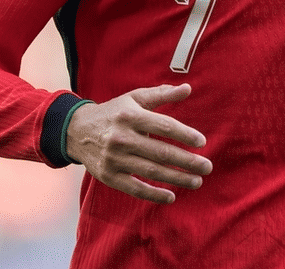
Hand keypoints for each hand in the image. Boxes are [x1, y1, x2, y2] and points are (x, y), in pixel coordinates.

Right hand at [66, 83, 212, 203]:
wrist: (77, 130)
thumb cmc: (114, 112)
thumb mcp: (135, 98)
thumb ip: (162, 94)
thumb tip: (188, 88)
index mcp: (131, 116)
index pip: (163, 126)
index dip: (184, 134)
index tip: (202, 142)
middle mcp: (122, 137)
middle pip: (160, 152)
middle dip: (187, 161)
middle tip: (207, 167)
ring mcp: (114, 159)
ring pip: (151, 171)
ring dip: (177, 178)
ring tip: (197, 181)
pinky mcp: (108, 176)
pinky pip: (134, 188)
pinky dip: (153, 194)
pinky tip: (171, 196)